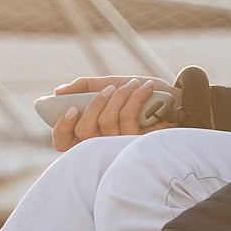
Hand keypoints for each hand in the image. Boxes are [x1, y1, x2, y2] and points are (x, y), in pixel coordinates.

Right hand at [43, 76, 158, 150]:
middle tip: (110, 89)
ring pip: (106, 122)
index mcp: (87, 132)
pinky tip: (145, 89)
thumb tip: (58, 91)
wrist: (172, 99)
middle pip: (84, 131)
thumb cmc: (134, 94)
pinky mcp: (136, 143)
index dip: (62, 128)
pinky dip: (135, 98)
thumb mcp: (107, 85)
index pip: (62, 142)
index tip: (71, 109)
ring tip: (133, 84)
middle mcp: (99, 144)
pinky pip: (127, 119)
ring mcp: (118, 146)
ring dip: (119, 97)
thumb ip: (84, 87)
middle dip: (95, 104)